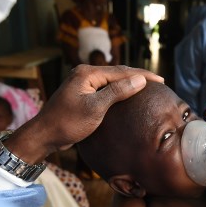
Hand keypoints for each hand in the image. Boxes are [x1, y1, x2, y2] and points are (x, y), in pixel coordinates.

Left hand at [6, 66, 163, 162]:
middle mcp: (84, 74)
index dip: (142, 75)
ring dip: (129, 82)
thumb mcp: (95, 108)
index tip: (161, 80)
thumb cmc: (67, 122)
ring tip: (146, 86)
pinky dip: (119, 90)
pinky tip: (127, 95)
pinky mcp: (81, 94)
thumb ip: (117, 92)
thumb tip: (139, 80)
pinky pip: (105, 88)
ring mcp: (82, 83)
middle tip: (158, 82)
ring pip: (111, 79)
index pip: (121, 71)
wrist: (44, 135)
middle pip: (117, 73)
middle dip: (137, 76)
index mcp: (87, 73)